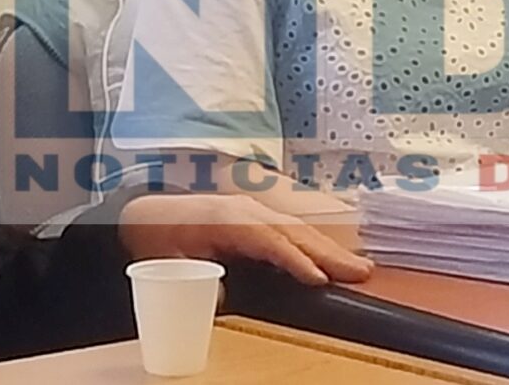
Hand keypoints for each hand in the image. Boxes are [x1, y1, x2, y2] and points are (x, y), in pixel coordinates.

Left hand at [118, 194, 373, 286]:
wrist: (147, 213)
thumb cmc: (157, 235)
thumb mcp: (167, 260)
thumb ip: (194, 278)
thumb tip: (222, 298)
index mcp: (227, 218)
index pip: (269, 240)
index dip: (295, 260)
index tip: (318, 278)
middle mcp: (248, 210)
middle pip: (296, 232)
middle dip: (330, 254)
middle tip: (361, 272)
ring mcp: (256, 211)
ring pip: (300, 231)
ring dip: (331, 250)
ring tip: (360, 268)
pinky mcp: (259, 219)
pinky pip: (293, 231)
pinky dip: (318, 245)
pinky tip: (335, 259)